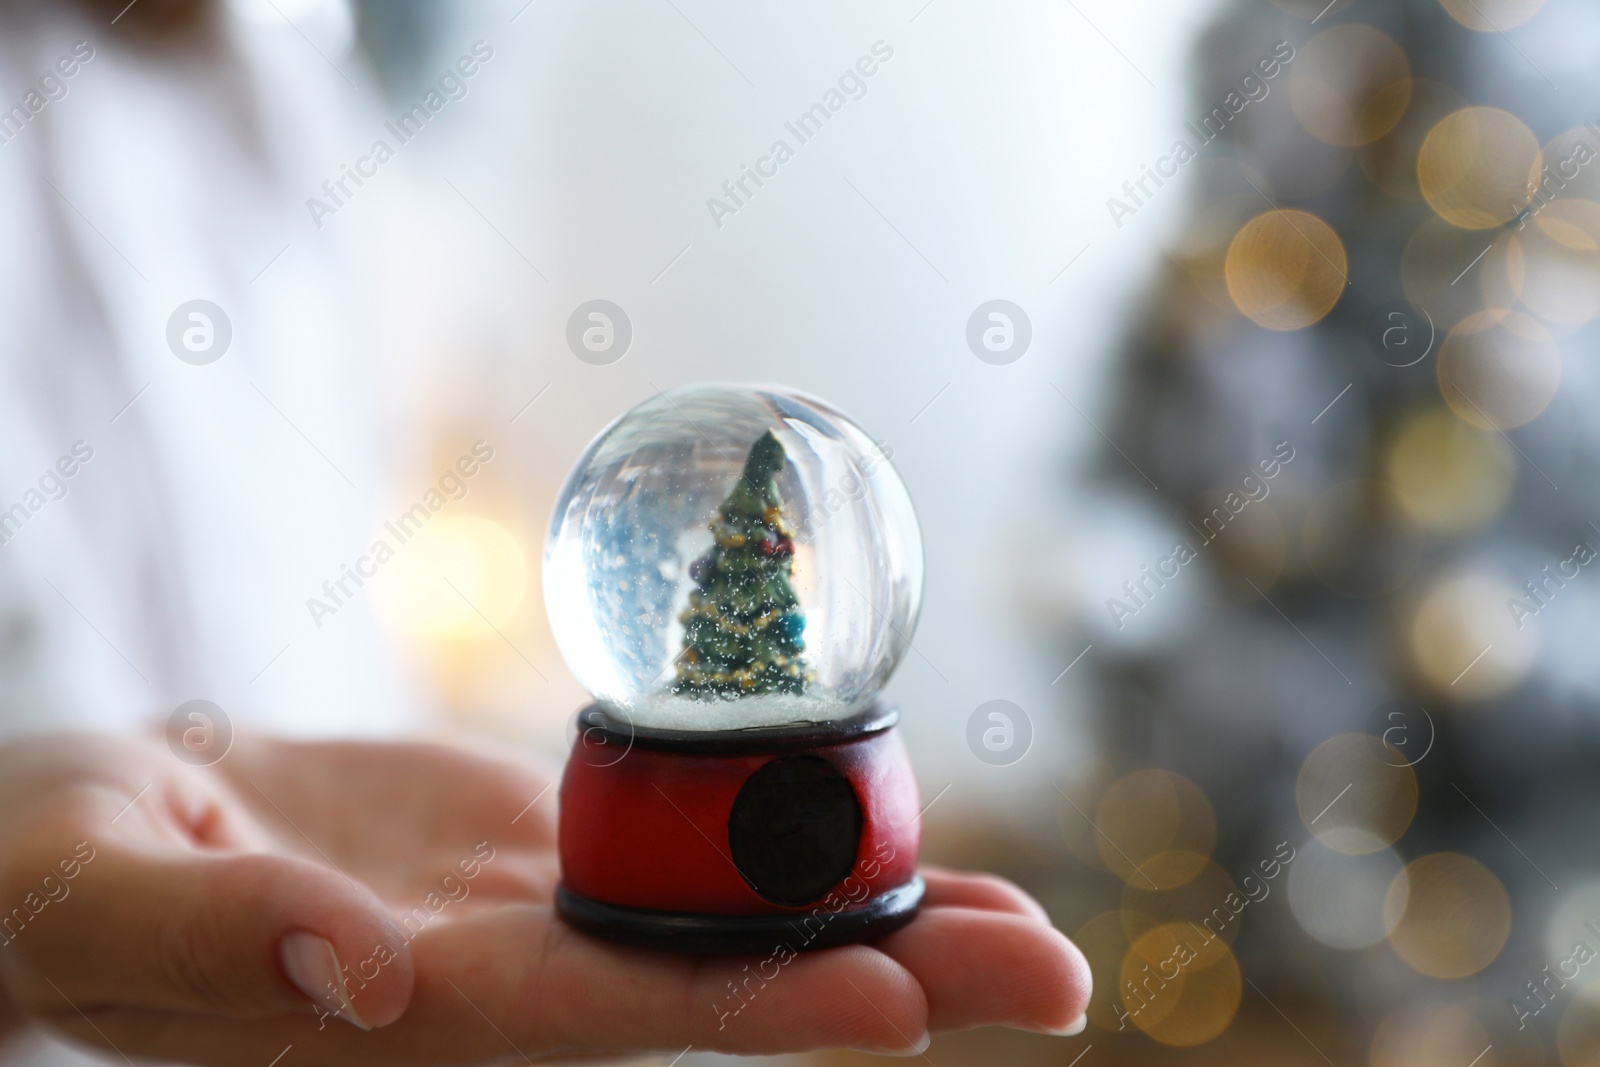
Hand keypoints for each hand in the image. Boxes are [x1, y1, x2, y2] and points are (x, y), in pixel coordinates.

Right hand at [0, 734, 1089, 1063]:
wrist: (110, 829)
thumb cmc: (68, 866)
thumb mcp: (111, 887)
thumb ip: (223, 936)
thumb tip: (356, 976)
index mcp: (417, 1006)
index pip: (611, 1018)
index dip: (758, 1010)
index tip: (902, 1002)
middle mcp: (506, 981)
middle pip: (724, 987)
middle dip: (892, 979)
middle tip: (1062, 976)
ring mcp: (535, 917)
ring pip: (734, 925)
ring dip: (884, 918)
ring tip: (1034, 924)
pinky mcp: (539, 854)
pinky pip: (689, 856)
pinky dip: (796, 848)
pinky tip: (892, 839)